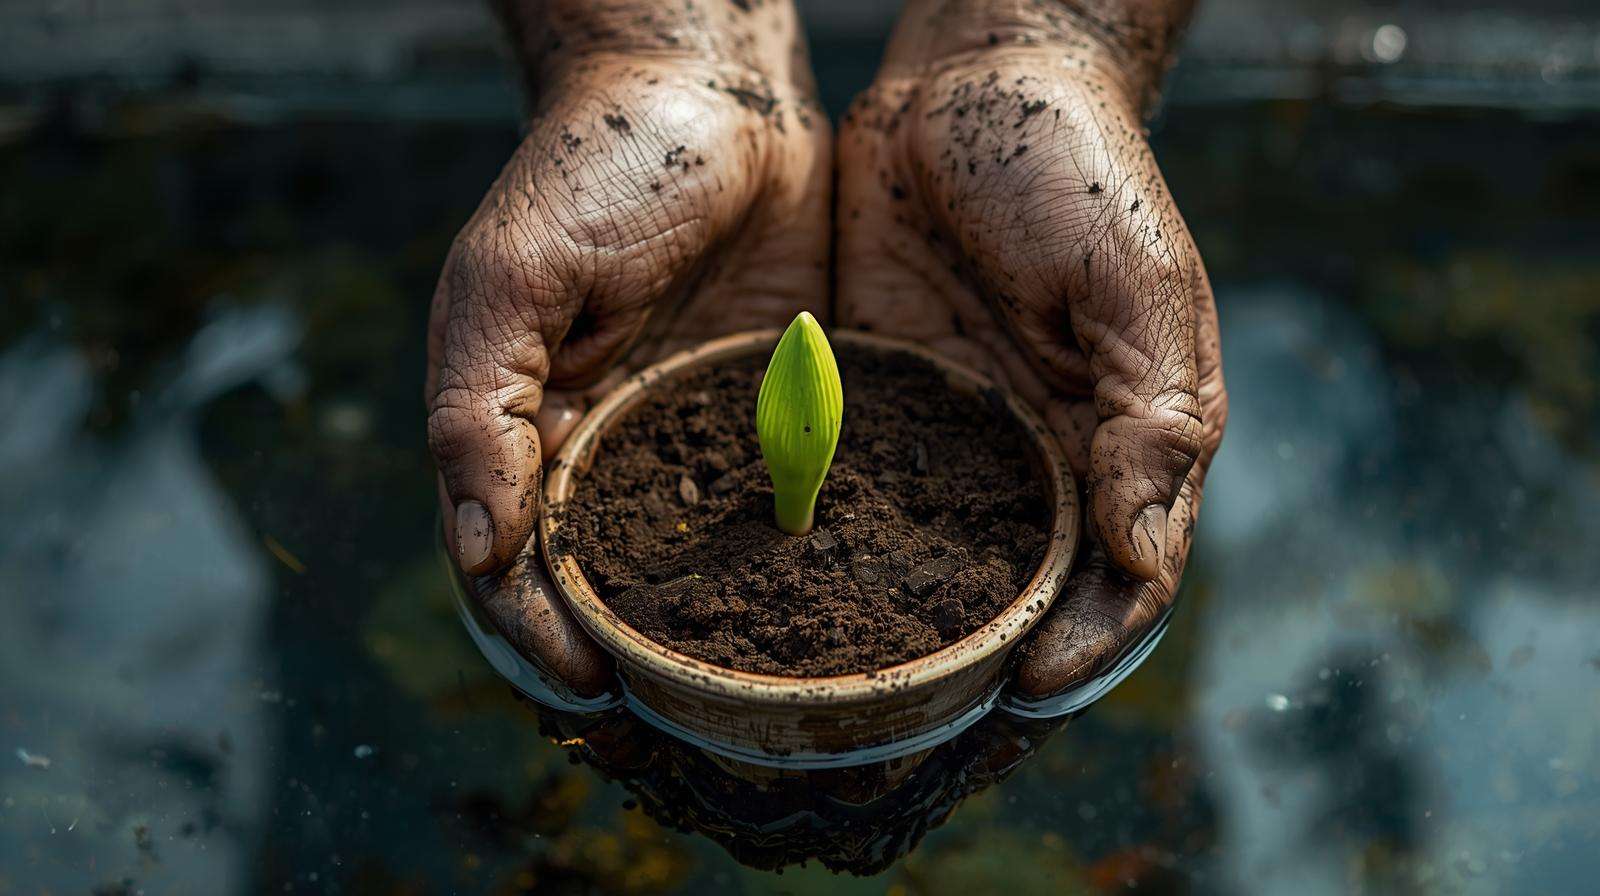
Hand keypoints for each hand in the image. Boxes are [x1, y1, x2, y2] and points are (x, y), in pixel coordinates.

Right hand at [427, 1, 828, 695]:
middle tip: (658, 731)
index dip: (534, 630)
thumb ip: (480, 408)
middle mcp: (601, 449)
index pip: (513, 562)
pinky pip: (766, 510)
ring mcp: (684, 438)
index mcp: (523, 428)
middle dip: (616, 662)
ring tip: (738, 708)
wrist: (718, 94)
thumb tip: (478, 548)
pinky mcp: (764, 418)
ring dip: (698, 643)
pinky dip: (778, 570)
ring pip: (682, 569)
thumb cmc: (596, 168)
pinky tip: (817, 618)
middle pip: (596, 586)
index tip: (583, 683)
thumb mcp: (518, 275)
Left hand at [835, 0, 1225, 698]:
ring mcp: (951, 436)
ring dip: (896, 634)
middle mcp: (1032, 458)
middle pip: (1015, 598)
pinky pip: (853, 492)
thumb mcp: (1136, 287)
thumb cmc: (1079, 169)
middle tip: (921, 732)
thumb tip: (1139, 561)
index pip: (1111, 583)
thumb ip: (1151, 423)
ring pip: (929, 567)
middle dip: (978, 670)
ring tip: (838, 694)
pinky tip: (775, 590)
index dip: (1081, 649)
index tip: (1025, 693)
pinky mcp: (875, 401)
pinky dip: (826, 548)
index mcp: (1113, 444)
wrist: (973, 78)